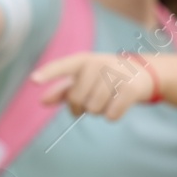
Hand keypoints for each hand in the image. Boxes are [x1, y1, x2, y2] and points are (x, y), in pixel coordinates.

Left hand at [30, 51, 157, 120]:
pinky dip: (113, 116)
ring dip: (99, 111)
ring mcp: (115, 75)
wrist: (143, 73)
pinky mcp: (131, 89)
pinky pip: (111, 115)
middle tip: (93, 99)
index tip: (33, 80)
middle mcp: (98, 64)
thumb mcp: (85, 79)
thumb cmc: (106, 77)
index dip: (48, 74)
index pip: (63, 66)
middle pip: (76, 99)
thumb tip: (42, 101)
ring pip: (94, 109)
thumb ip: (63, 90)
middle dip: (81, 107)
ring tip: (108, 99)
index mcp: (83, 60)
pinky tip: (119, 105)